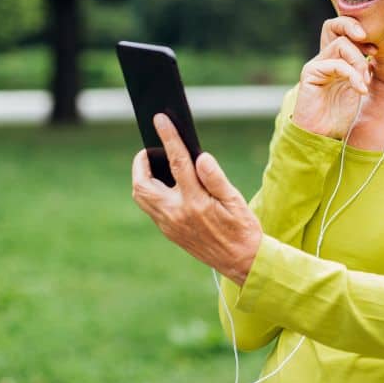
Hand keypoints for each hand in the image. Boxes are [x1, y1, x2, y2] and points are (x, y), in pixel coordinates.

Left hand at [131, 113, 262, 285]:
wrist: (242, 262)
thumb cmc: (242, 228)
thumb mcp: (235, 200)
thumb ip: (216, 178)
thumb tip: (200, 157)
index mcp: (195, 202)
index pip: (177, 162)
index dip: (168, 137)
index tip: (160, 120)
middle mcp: (176, 214)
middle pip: (143, 184)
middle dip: (141, 163)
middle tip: (150, 150)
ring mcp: (170, 225)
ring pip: (142, 198)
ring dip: (142, 178)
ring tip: (156, 165)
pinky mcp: (169, 232)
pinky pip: (151, 208)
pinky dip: (152, 192)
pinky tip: (165, 184)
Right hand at [293, 17, 372, 138]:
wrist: (321, 135)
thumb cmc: (339, 115)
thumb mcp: (357, 88)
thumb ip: (362, 70)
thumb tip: (374, 52)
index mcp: (337, 60)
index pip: (346, 33)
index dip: (362, 37)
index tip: (376, 51)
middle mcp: (326, 59)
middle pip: (343, 32)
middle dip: (361, 44)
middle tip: (370, 66)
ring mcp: (317, 64)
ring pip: (341, 44)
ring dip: (358, 62)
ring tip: (364, 83)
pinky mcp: (310, 72)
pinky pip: (335, 63)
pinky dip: (352, 74)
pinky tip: (359, 89)